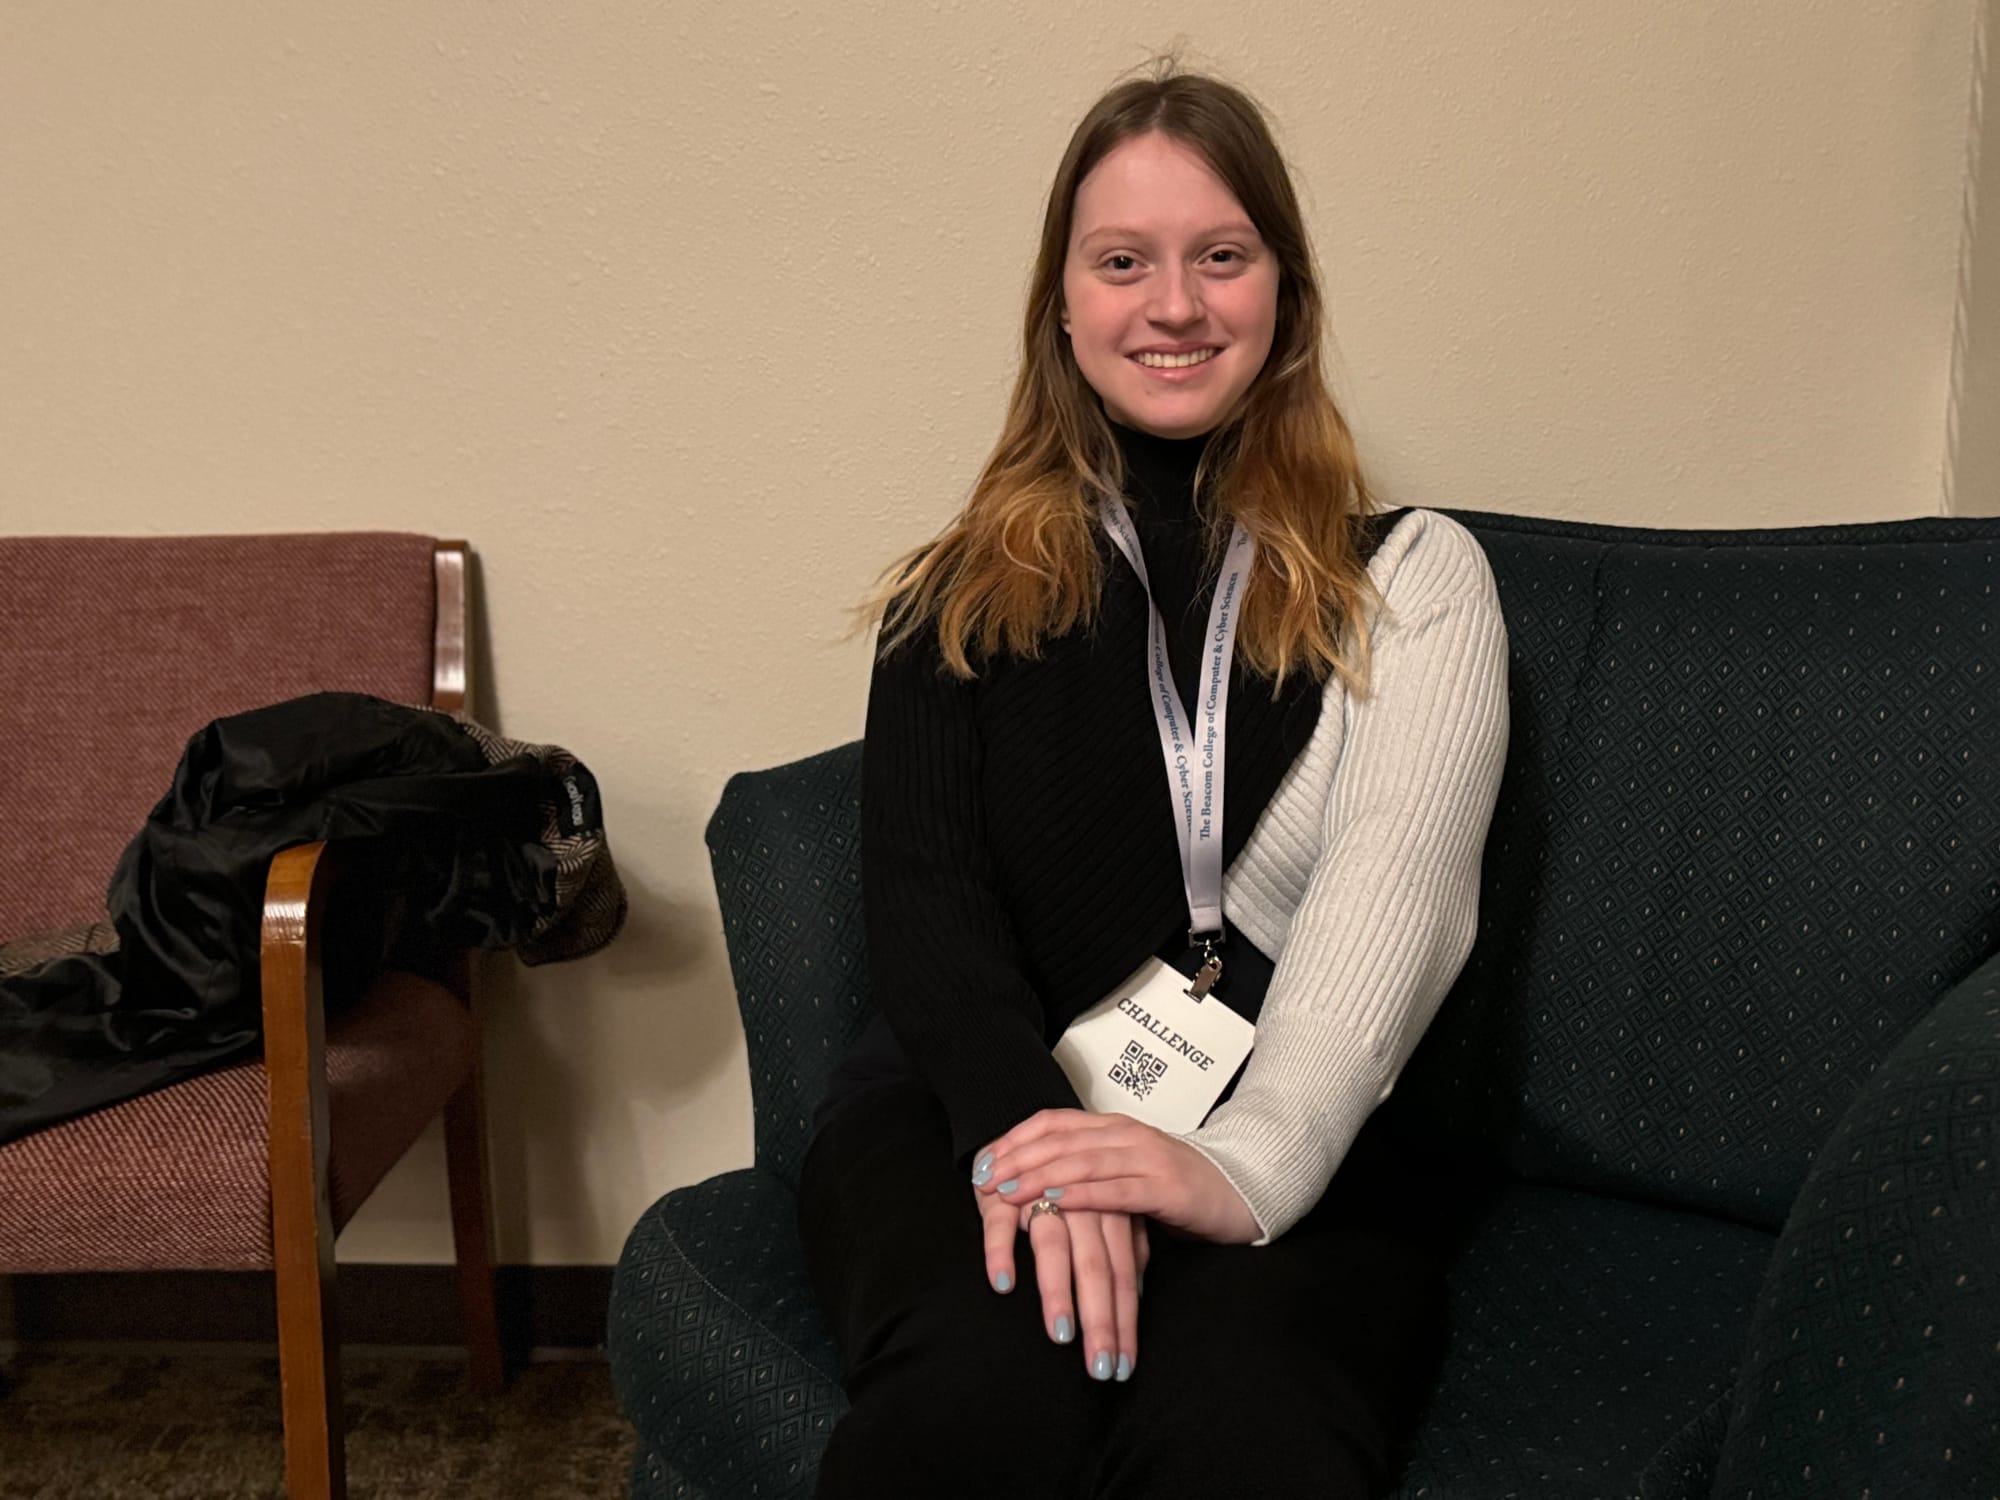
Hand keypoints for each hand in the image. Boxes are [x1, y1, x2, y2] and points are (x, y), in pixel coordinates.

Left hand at [974, 1109, 1261, 1243]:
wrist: (1242, 1191)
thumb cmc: (1179, 1188)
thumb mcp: (1125, 1174)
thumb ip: (1088, 1172)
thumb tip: (1034, 1185)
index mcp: (1113, 1128)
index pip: (1053, 1122)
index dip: (1014, 1139)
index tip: (981, 1161)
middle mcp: (1127, 1135)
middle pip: (1060, 1139)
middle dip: (1017, 1158)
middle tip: (982, 1179)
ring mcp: (1148, 1158)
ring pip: (1083, 1160)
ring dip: (1040, 1175)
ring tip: (1007, 1190)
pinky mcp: (1167, 1187)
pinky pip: (1117, 1189)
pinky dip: (1082, 1194)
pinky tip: (1056, 1201)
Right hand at [974, 1184, 1146, 1381]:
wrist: (1025, 1138)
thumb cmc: (1069, 1186)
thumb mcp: (1105, 1213)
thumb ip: (1126, 1247)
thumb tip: (1139, 1294)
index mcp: (1112, 1211)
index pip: (1123, 1273)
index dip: (1125, 1320)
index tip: (1123, 1365)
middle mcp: (1081, 1204)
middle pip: (1095, 1265)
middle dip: (1100, 1319)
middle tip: (1099, 1366)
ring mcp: (1040, 1195)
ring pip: (1053, 1245)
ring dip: (1058, 1290)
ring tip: (1061, 1333)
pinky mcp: (1001, 1190)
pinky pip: (1000, 1223)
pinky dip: (1001, 1251)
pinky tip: (1003, 1283)